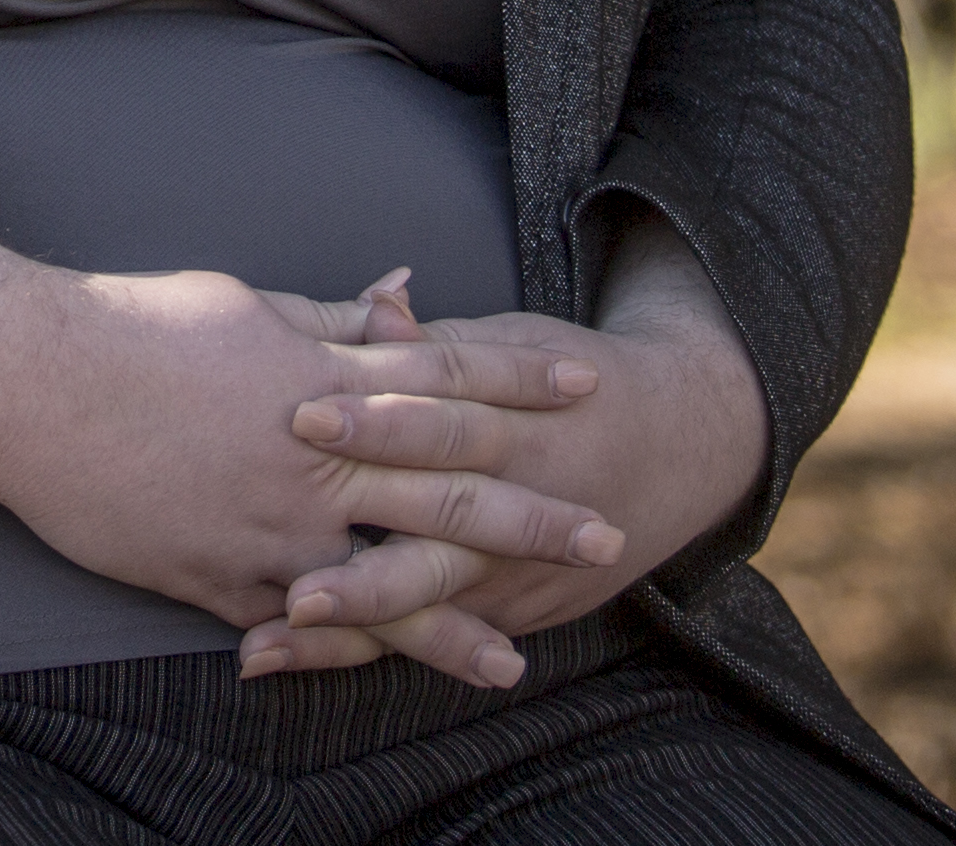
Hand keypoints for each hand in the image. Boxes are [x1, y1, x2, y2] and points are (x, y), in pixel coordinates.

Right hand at [0, 237, 624, 682]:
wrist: (30, 383)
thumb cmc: (131, 326)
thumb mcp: (245, 302)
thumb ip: (331, 316)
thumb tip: (402, 296)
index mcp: (322, 376)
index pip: (445, 375)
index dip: (520, 381)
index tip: (587, 387)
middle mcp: (310, 457)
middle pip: (443, 492)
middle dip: (528, 516)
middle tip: (601, 535)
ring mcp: (266, 528)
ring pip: (380, 586)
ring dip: (453, 626)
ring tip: (515, 661)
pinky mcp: (216, 579)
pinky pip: (291, 623)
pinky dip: (339, 651)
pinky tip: (381, 677)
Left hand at [236, 223, 770, 684]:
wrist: (680, 445)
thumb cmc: (575, 385)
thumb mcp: (519, 347)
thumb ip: (437, 343)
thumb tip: (377, 298)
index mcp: (513, 425)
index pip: (442, 420)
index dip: (377, 420)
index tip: (304, 417)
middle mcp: (517, 505)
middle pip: (434, 534)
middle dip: (362, 563)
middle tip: (290, 584)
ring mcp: (514, 570)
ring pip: (428, 602)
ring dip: (350, 624)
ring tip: (275, 639)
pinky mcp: (510, 610)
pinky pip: (433, 637)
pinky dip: (365, 649)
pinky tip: (295, 657)